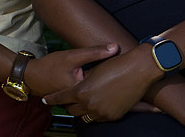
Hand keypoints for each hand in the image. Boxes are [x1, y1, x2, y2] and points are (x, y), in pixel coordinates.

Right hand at [24, 43, 117, 97]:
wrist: (31, 76)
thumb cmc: (50, 66)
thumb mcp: (72, 56)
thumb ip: (93, 52)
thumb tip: (115, 47)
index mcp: (84, 90)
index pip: (105, 81)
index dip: (112, 71)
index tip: (118, 64)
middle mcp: (82, 100)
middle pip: (100, 88)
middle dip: (106, 79)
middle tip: (112, 68)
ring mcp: (77, 102)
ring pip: (93, 93)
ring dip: (98, 86)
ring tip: (102, 75)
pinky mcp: (72, 101)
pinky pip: (85, 95)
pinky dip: (89, 88)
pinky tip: (90, 80)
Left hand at [40, 45, 156, 121]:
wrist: (138, 70)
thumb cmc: (114, 65)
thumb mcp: (92, 70)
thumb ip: (82, 80)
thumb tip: (75, 86)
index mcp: (81, 91)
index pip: (60, 98)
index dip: (52, 99)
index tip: (46, 99)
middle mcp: (89, 104)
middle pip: (72, 110)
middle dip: (68, 106)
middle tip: (67, 101)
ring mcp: (101, 112)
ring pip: (85, 117)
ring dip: (83, 111)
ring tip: (82, 104)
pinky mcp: (112, 116)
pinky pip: (98, 118)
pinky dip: (95, 113)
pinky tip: (96, 105)